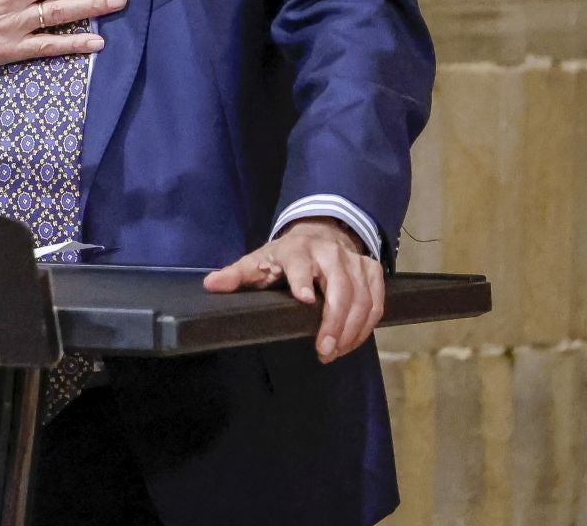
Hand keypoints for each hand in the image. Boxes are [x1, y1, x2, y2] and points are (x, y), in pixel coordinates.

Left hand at [202, 219, 384, 363]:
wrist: (320, 234)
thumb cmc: (285, 256)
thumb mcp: (258, 262)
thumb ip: (236, 275)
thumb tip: (211, 285)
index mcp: (297, 249)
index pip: (300, 263)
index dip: (302, 280)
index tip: (304, 300)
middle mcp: (329, 252)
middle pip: (340, 286)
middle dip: (334, 321)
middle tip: (324, 349)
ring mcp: (353, 261)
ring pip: (362, 297)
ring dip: (351, 329)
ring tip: (335, 352)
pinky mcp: (371, 271)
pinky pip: (376, 302)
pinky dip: (366, 325)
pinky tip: (352, 342)